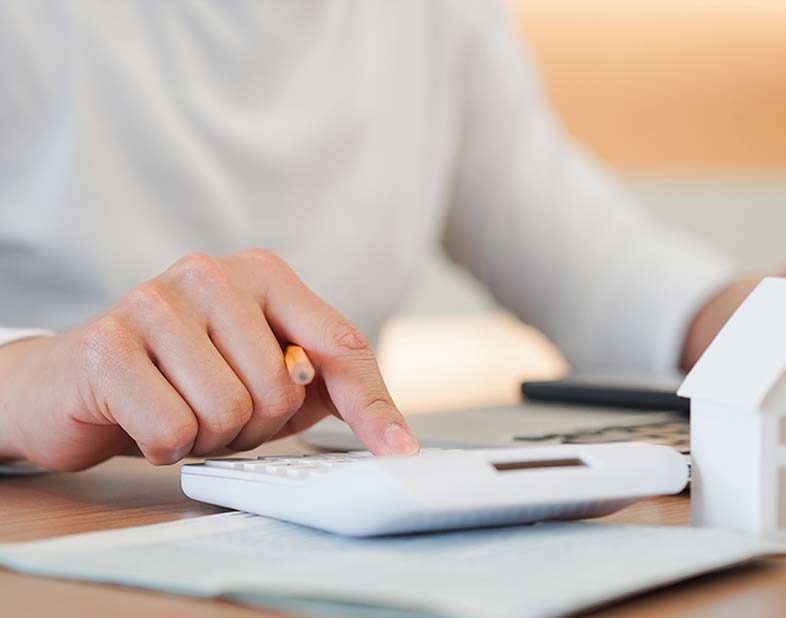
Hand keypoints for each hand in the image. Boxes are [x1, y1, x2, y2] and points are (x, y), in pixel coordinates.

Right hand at [0, 250, 418, 470]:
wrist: (75, 385)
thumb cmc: (184, 379)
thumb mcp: (267, 378)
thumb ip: (328, 390)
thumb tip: (395, 438)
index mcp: (263, 274)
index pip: (339, 344)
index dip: (371, 405)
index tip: (399, 450)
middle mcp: (212, 274)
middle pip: (283, 391)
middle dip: (255, 425)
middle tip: (215, 410)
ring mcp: (156, 301)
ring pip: (231, 412)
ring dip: (208, 437)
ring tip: (179, 408)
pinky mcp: (109, 344)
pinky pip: (174, 430)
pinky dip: (164, 446)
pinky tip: (143, 418)